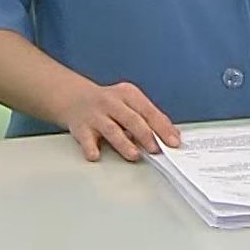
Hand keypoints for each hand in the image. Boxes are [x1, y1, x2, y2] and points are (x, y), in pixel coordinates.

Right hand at [55, 81, 181, 161]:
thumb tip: (173, 135)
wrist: (75, 98)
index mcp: (128, 94)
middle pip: (131, 119)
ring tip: (134, 155)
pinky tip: (96, 155)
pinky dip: (91, 148)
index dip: (162, 127)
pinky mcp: (81, 128)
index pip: (148, 111)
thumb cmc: (109, 104)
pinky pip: (86, 139)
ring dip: (124, 143)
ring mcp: (95, 115)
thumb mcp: (130, 103)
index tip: (174, 141)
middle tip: (157, 149)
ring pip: (111, 129)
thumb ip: (149, 117)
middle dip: (146, 135)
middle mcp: (111, 103)